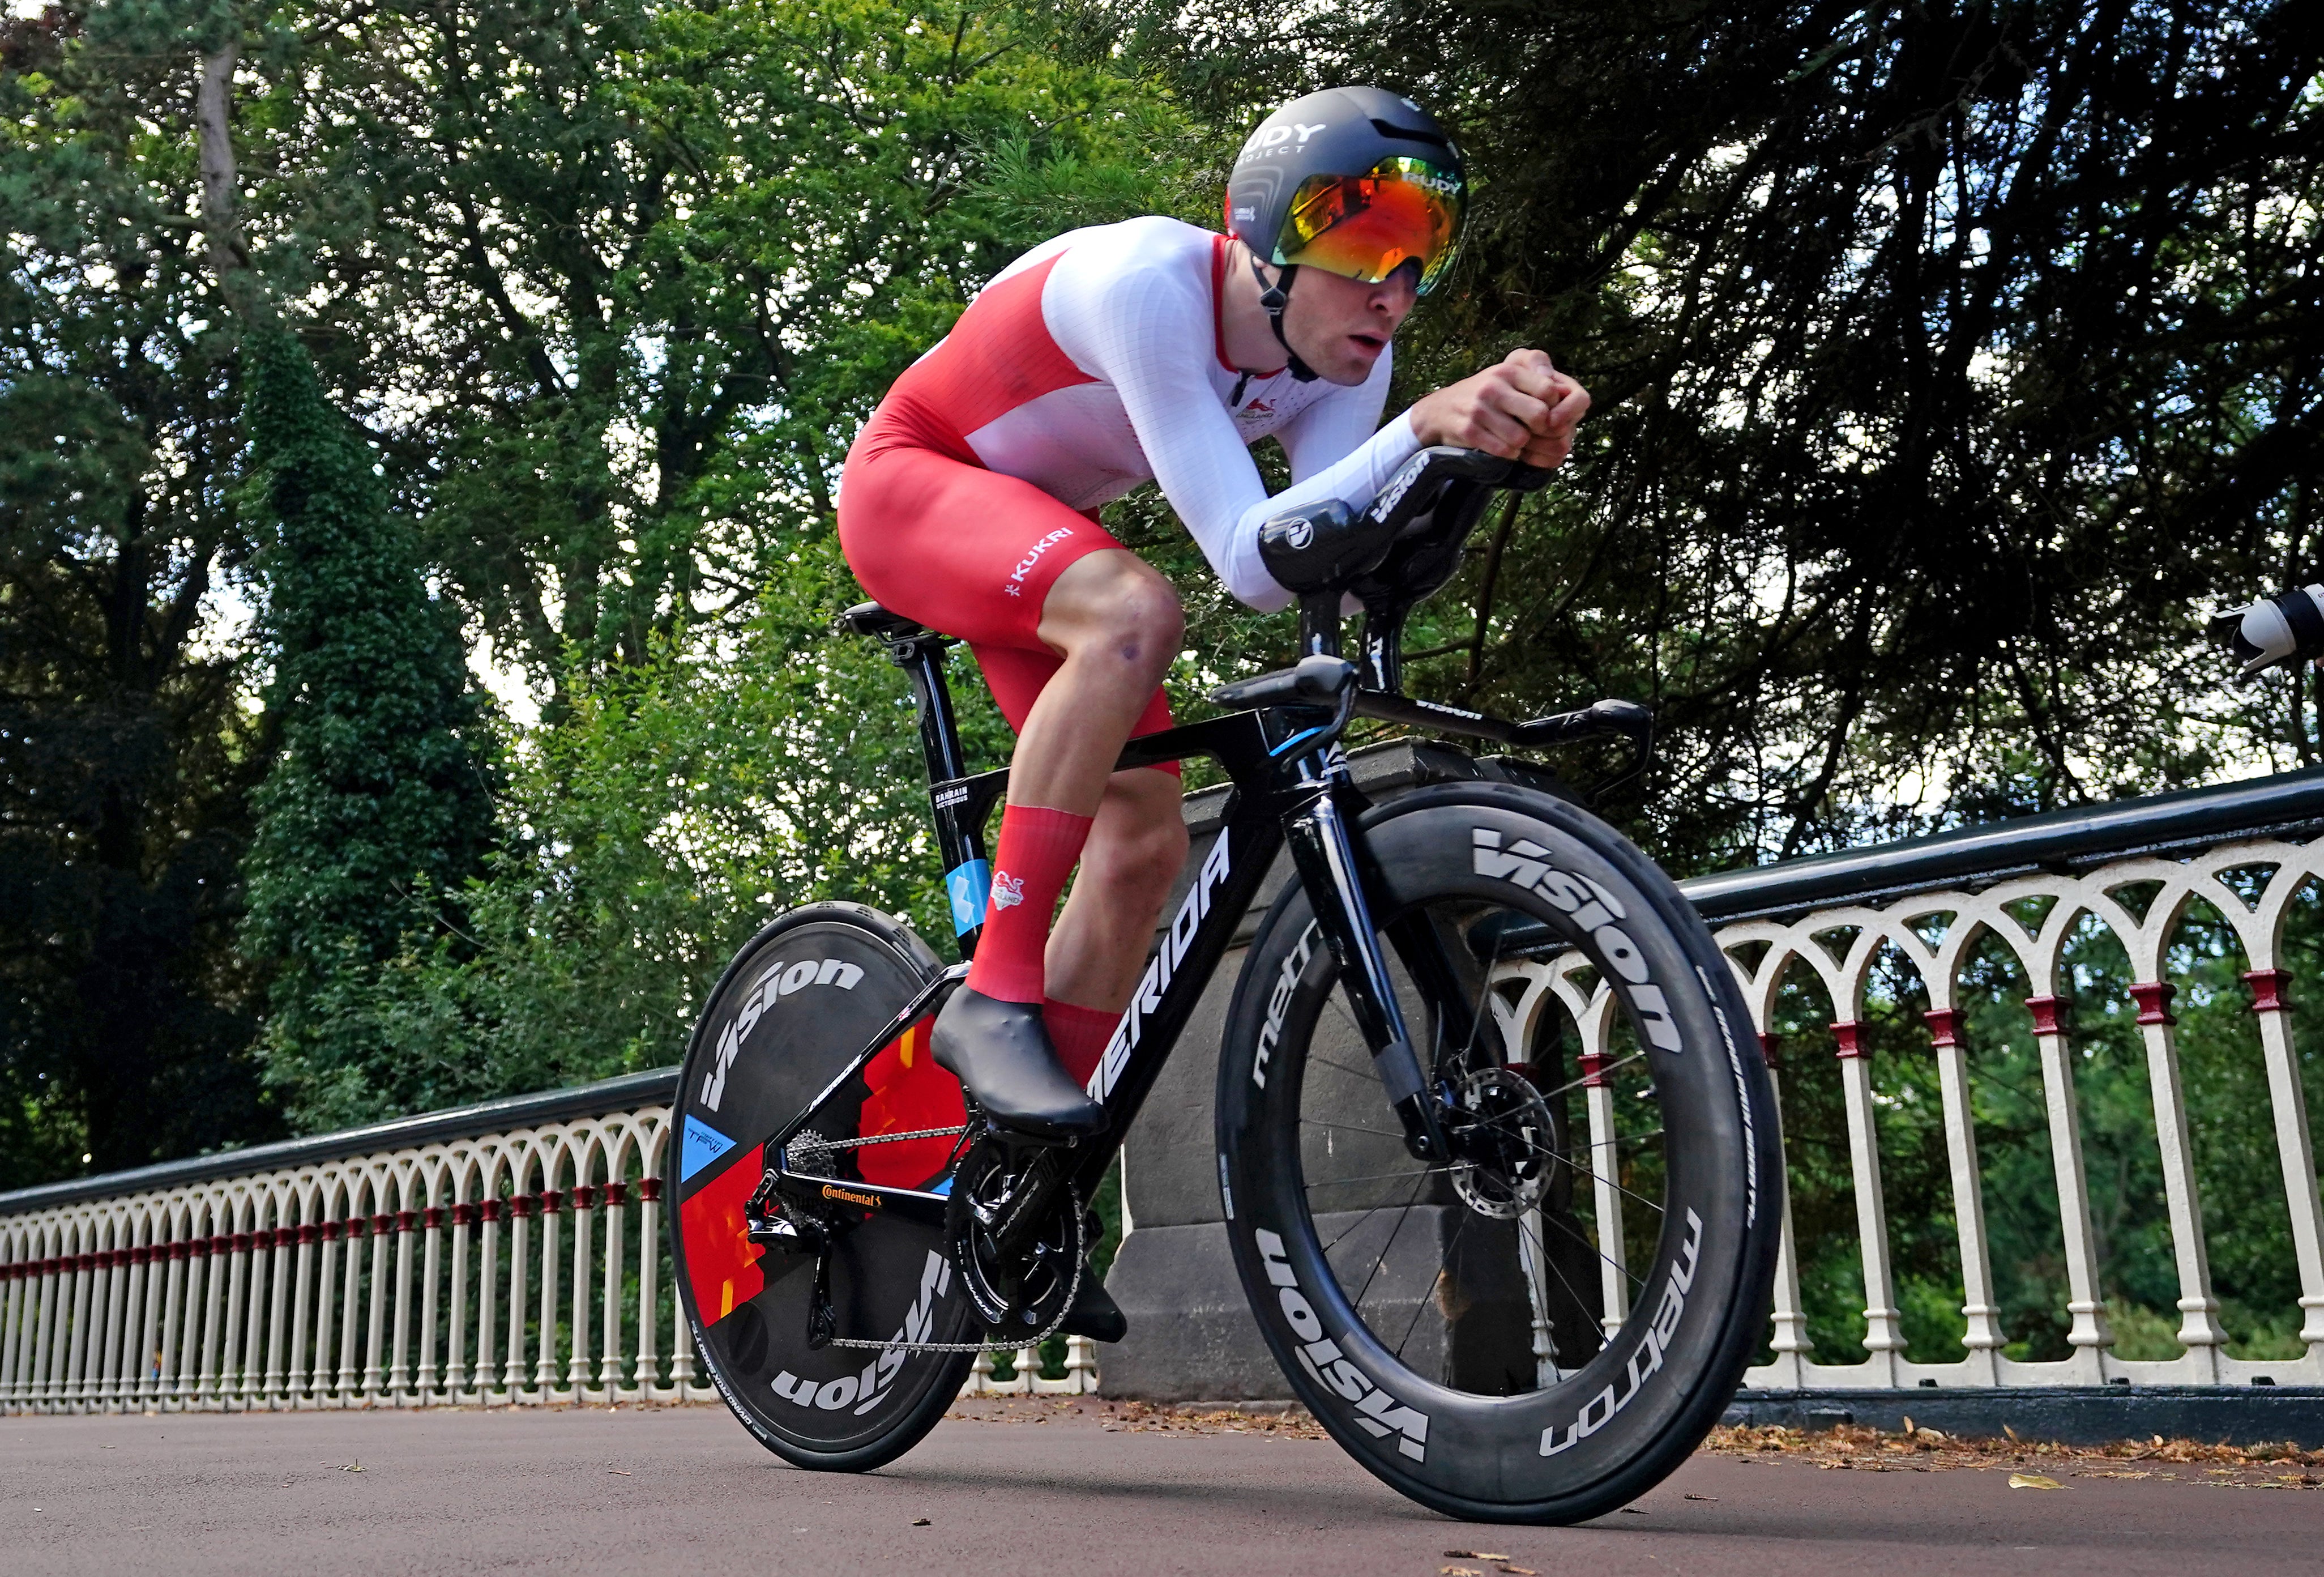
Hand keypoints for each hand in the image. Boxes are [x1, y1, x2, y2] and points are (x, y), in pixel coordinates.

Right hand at [1407, 348, 1590, 468]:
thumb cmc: (1484, 397)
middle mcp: (1494, 386)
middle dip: (1541, 431)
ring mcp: (1479, 409)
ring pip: (1521, 438)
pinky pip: (1502, 450)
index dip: (1554, 410)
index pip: (1550, 391)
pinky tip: (1502, 448)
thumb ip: (1535, 383)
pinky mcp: (1468, 430)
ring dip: (1522, 446)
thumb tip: (1566, 399)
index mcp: (1508, 370)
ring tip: (1515, 441)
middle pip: (1540, 416)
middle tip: (1534, 434)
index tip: (1547, 418)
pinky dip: (1507, 455)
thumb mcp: (1505, 378)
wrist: (1438, 411)